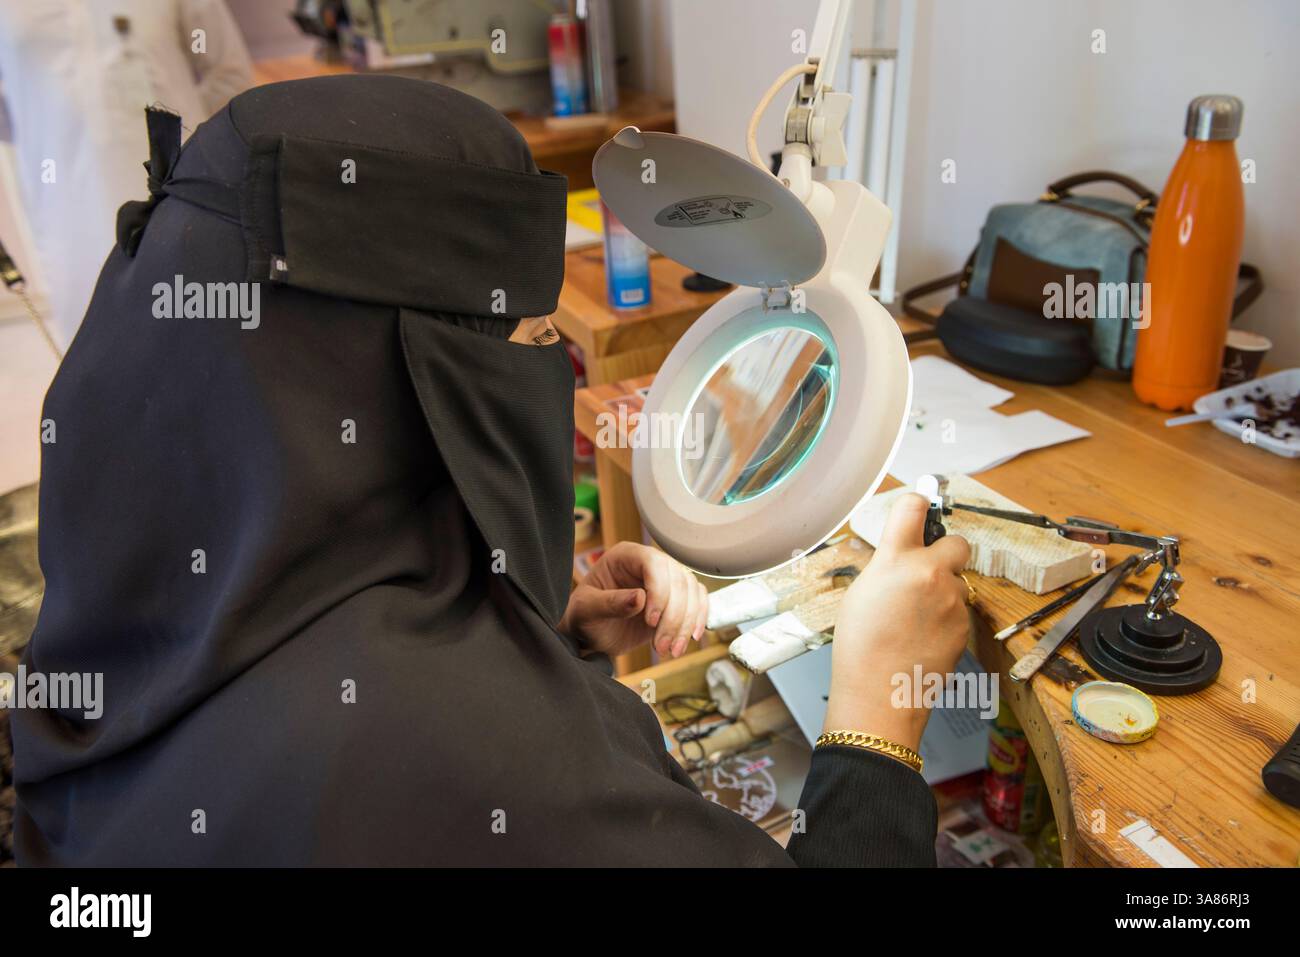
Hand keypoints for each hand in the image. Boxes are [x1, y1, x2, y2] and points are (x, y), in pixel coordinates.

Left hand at [558, 542, 708, 658]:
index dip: (658, 591)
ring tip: (671, 650)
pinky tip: (689, 640)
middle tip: (662, 646)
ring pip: (692, 593)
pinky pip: (698, 603)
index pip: (653, 563)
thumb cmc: (585, 618)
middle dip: (674, 617)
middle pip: (678, 580)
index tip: (650, 621)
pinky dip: (697, 622)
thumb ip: (610, 603)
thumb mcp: (587, 611)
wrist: (593, 635)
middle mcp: (649, 563)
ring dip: (687, 624)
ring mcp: (666, 580)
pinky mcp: (677, 599)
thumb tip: (639, 597)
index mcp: (625, 556)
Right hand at [824, 494, 971, 751]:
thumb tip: (900, 557)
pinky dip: (946, 616)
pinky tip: (924, 635)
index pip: (914, 507)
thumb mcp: (860, 593)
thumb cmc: (860, 647)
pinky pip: (959, 609)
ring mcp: (952, 600)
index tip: (919, 507)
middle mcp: (930, 572)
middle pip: (956, 541)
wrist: (880, 693)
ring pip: (958, 580)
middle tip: (927, 569)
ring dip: (944, 589)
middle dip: (945, 551)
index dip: (917, 505)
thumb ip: (886, 566)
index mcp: (897, 559)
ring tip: (916, 616)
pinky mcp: (965, 625)